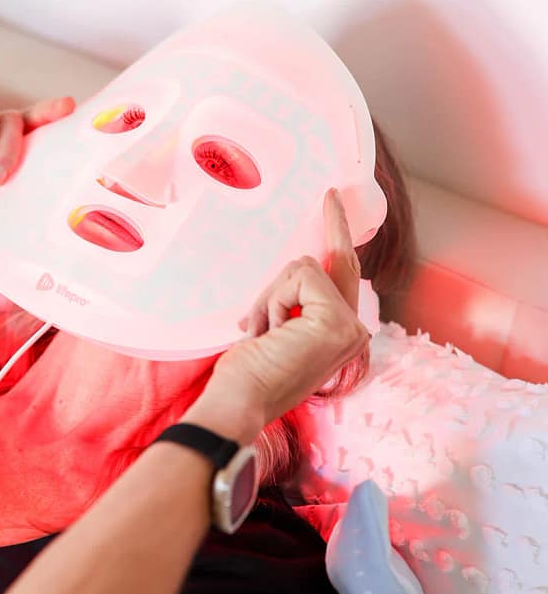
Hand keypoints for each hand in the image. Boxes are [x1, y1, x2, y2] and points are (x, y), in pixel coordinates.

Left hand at [184, 188, 369, 444]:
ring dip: (271, 294)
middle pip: (338, 263)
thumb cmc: (246, 374)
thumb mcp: (273, 330)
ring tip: (261, 331)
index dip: (339, 238)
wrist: (239, 402)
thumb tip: (292, 277)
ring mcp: (351, 327)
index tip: (333, 205)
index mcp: (339, 335)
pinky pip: (299, 277)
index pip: (342, 278)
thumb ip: (292, 305)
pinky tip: (270, 330)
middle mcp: (354, 331)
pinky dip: (274, 298)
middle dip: (334, 223)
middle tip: (330, 191)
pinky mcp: (337, 321)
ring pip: (304, 268)